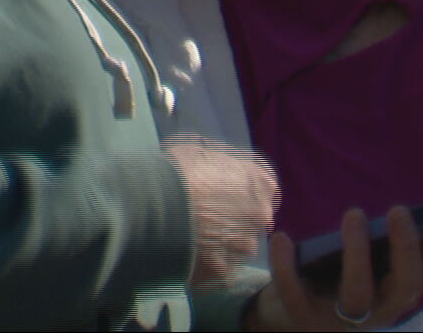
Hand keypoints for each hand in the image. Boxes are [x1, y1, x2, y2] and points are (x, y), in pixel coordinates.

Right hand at [163, 137, 278, 286]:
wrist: (157, 205)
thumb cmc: (179, 170)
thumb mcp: (201, 151)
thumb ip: (220, 164)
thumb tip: (219, 168)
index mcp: (260, 182)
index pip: (266, 190)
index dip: (246, 194)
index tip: (230, 197)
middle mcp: (261, 215)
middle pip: (253, 221)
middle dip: (236, 221)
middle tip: (207, 220)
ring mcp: (244, 246)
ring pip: (238, 249)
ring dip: (223, 246)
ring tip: (194, 242)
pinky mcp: (225, 272)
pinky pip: (218, 271)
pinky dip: (206, 267)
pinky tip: (188, 258)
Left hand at [247, 206, 422, 329]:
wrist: (294, 318)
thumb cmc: (346, 280)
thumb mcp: (382, 264)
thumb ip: (422, 246)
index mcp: (398, 295)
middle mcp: (378, 312)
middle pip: (404, 288)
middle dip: (405, 249)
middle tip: (399, 210)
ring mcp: (342, 322)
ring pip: (357, 295)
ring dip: (357, 254)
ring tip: (353, 214)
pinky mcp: (305, 321)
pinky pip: (296, 295)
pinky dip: (287, 268)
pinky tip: (282, 237)